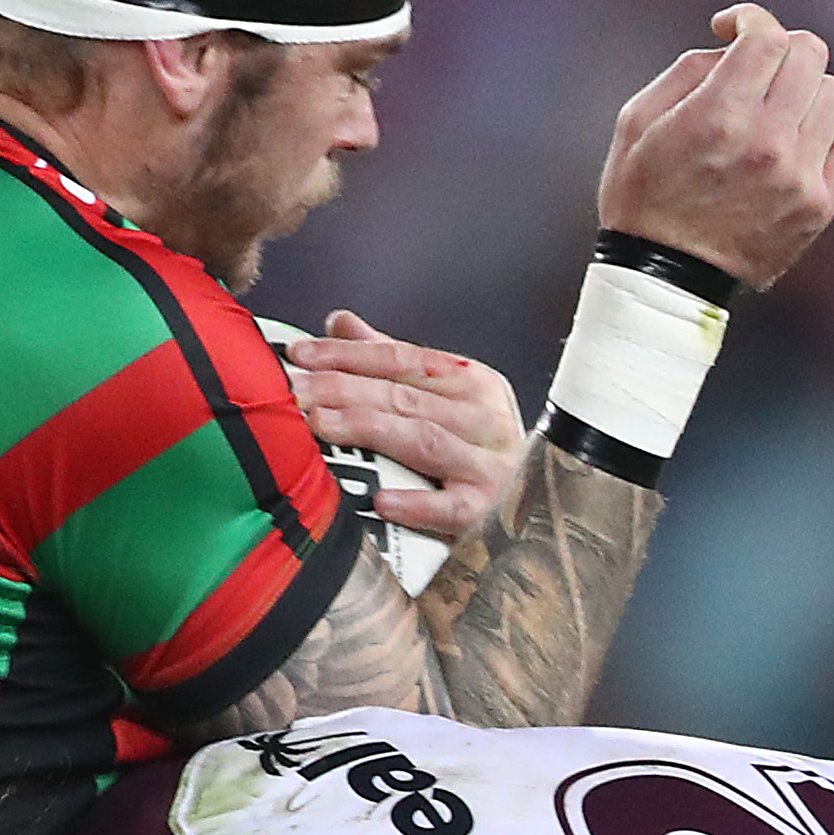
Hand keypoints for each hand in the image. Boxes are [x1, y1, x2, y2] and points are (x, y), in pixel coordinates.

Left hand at [287, 312, 524, 537]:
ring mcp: (489, 466)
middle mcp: (484, 418)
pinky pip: (451, 507)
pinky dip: (418, 503)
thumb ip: (392, 360)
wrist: (540, 503)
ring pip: (423, 440)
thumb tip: (340, 322)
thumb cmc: (479, 448)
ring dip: (369, 430)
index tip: (299, 354)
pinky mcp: (488, 512)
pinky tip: (381, 500)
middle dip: (343, 389)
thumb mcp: (446, 396)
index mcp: (471, 382)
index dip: (348, 354)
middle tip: (294, 390)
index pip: (402, 359)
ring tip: (320, 426)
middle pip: (405, 396)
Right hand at [598, 3, 833, 290]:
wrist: (664, 280)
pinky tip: (804, 143)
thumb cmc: (643, 197)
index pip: (766, 35)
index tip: (735, 28)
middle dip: (780, 48)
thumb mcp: (639, 121)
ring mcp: (799, 176)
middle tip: (757, 68)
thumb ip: (689, 71)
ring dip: (806, 90)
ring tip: (777, 111)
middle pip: (810, 54)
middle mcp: (766, 142)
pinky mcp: (819, 207)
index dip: (752, 18)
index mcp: (718, 115)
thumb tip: (733, 46)